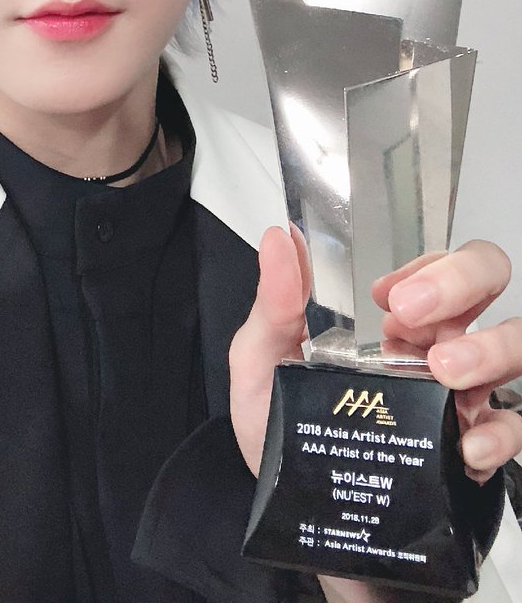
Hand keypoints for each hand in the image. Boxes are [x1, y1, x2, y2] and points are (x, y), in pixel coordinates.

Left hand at [229, 227, 521, 481]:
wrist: (297, 521)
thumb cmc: (284, 438)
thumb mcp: (263, 365)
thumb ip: (274, 303)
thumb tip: (280, 240)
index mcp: (393, 324)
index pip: (435, 265)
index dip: (423, 264)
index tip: (386, 293)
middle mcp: (435, 352)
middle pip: (487, 284)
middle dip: (461, 281)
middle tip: (412, 314)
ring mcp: (460, 399)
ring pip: (512, 349)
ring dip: (488, 349)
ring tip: (446, 371)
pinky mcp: (471, 452)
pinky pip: (511, 430)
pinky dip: (499, 433)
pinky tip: (467, 443)